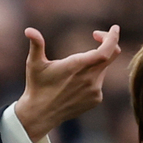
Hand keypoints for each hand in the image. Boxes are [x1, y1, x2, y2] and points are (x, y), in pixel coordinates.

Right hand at [14, 25, 121, 141]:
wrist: (41, 113)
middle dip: (107, 43)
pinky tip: (75, 83)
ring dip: (96, 62)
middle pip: (111, 55)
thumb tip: (29, 30)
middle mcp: (90, 78)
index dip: (113, 38)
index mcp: (77, 66)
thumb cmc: (37, 86)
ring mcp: (95, 90)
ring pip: (103, 68)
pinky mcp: (96, 100)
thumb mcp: (34, 63)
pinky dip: (93, 77)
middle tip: (97, 36)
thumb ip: (36, 44)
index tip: (114, 28)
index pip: (106, 50)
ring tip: (74, 68)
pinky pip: (100, 82)